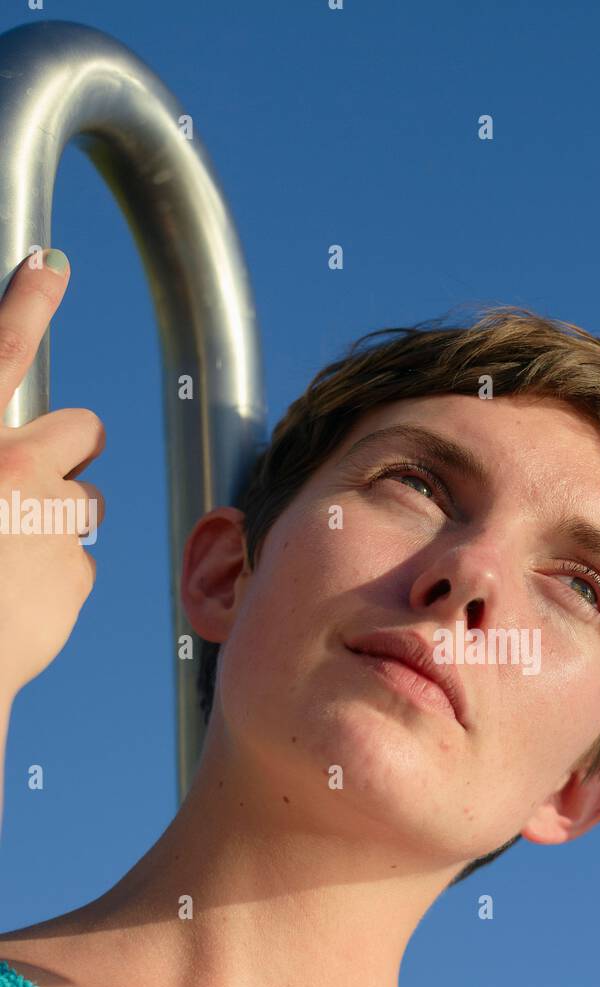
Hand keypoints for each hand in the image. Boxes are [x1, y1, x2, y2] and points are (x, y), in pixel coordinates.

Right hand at [0, 249, 105, 700]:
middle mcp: (10, 470)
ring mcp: (50, 523)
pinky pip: (79, 561)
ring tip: (11, 555)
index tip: (50, 265)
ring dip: (61, 518)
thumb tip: (7, 460)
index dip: (25, 301)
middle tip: (36, 481)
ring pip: (86, 501)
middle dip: (73, 449)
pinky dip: (55, 578)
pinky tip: (15, 601)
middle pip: (83, 430)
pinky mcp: (75, 575)